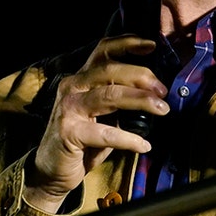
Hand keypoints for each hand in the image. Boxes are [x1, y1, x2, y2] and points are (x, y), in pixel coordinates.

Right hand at [24, 35, 168, 212]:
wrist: (51, 171)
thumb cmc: (82, 142)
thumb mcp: (103, 115)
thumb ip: (120, 101)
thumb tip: (154, 93)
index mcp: (81, 79)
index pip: (102, 51)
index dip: (126, 44)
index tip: (152, 45)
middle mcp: (72, 87)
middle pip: (110, 70)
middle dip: (141, 76)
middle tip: (163, 90)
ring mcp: (68, 108)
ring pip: (109, 95)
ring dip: (140, 101)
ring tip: (162, 109)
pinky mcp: (69, 132)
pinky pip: (105, 132)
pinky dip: (128, 139)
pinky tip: (144, 145)